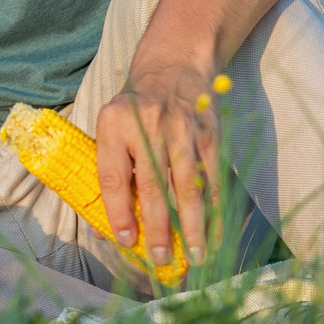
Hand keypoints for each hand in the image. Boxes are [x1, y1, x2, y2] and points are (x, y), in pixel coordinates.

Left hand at [94, 63, 221, 268]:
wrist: (174, 64)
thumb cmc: (136, 107)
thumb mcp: (111, 127)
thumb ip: (110, 172)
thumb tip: (106, 230)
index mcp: (114, 124)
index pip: (114, 176)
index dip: (119, 212)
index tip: (126, 241)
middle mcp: (147, 125)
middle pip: (153, 186)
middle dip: (158, 227)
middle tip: (162, 259)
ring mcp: (181, 129)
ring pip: (187, 185)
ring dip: (192, 225)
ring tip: (196, 256)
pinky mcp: (208, 132)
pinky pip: (213, 177)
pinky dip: (216, 208)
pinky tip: (216, 233)